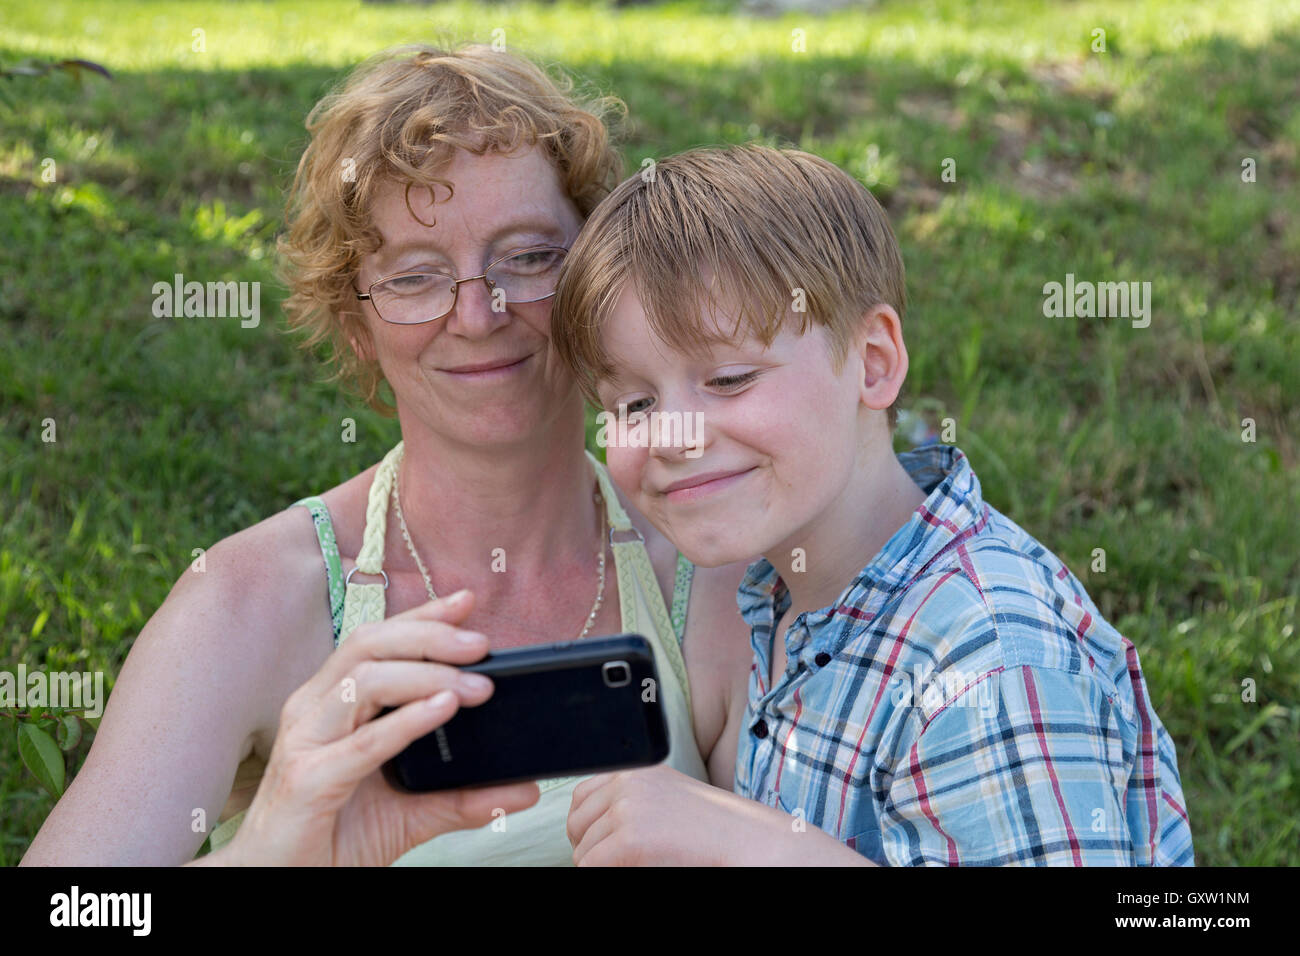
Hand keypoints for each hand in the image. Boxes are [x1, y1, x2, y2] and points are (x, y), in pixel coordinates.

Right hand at [208, 590, 538, 865]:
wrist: (277, 884)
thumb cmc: (330, 837)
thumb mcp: (411, 813)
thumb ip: (464, 797)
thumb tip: (525, 789)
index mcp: (333, 703)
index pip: (378, 641)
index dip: (421, 616)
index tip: (467, 601)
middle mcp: (314, 710)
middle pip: (369, 646)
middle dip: (430, 636)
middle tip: (481, 644)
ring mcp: (305, 742)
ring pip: (364, 681)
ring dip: (426, 675)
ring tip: (476, 686)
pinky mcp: (306, 781)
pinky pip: (361, 742)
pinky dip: (406, 721)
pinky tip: (442, 709)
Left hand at [567, 764, 864, 865]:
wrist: (747, 841)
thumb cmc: (712, 828)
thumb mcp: (665, 799)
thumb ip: (628, 802)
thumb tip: (581, 827)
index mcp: (635, 769)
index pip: (580, 797)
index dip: (588, 827)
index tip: (607, 844)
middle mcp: (626, 782)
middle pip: (575, 825)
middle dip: (592, 848)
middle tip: (625, 859)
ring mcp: (626, 808)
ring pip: (583, 853)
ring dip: (604, 866)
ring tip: (642, 864)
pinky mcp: (629, 838)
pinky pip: (592, 867)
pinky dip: (608, 875)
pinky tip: (640, 869)